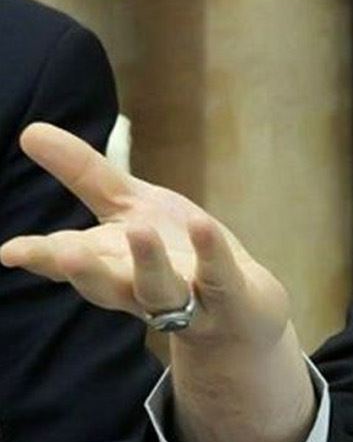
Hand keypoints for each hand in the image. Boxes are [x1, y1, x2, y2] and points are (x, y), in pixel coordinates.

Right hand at [0, 122, 312, 441]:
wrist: (240, 309)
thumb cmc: (174, 253)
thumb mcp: (130, 207)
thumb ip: (83, 174)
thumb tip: (28, 131)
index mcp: (110, 263)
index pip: (70, 261)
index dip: (41, 258)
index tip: (10, 252)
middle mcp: (138, 287)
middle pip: (105, 285)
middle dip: (84, 272)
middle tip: (62, 254)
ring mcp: (185, 296)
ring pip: (159, 288)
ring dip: (148, 263)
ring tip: (139, 231)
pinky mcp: (227, 294)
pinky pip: (218, 275)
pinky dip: (210, 252)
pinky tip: (202, 225)